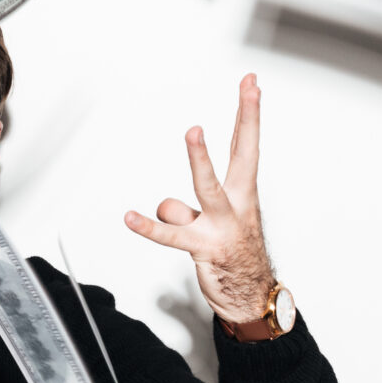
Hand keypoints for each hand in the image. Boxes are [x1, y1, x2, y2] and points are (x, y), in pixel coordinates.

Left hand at [122, 73, 274, 325]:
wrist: (251, 298)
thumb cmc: (234, 255)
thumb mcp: (210, 225)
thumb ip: (185, 209)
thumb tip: (164, 208)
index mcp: (242, 195)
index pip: (246, 146)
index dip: (248, 114)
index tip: (251, 84)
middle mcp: (237, 205)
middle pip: (244, 154)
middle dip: (247, 119)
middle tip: (249, 90)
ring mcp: (222, 226)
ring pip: (208, 186)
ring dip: (200, 159)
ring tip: (194, 132)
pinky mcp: (203, 247)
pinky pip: (172, 234)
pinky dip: (149, 226)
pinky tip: (130, 218)